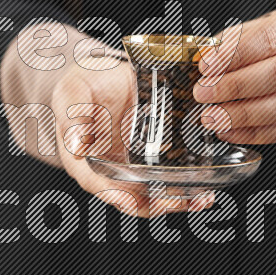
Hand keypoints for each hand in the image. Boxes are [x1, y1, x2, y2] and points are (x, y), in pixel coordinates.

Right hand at [52, 59, 213, 215]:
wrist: (108, 71)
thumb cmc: (85, 81)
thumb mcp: (74, 90)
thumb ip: (73, 114)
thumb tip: (75, 144)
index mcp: (81, 157)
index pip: (95, 182)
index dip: (113, 193)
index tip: (131, 199)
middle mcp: (106, 167)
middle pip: (128, 196)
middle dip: (154, 203)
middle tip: (177, 201)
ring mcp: (129, 165)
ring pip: (150, 193)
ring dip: (174, 200)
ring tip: (198, 198)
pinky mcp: (149, 158)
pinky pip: (164, 177)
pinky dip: (182, 186)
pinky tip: (202, 187)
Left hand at [194, 7, 275, 143]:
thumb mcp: (263, 28)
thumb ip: (235, 40)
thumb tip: (204, 55)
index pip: (270, 38)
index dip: (235, 54)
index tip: (205, 65)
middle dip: (234, 86)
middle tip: (203, 93)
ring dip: (241, 114)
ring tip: (211, 116)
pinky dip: (251, 134)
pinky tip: (227, 131)